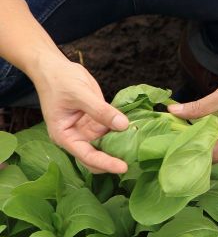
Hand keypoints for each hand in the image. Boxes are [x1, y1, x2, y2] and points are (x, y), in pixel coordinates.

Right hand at [33, 59, 129, 173]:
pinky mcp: (97, 121)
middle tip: (137, 162)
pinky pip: (112, 129)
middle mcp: (77, 137)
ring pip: (107, 144)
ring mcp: (88, 129)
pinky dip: (124, 131)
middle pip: (97, 155)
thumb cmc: (60, 81)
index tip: (123, 168)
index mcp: (65, 136)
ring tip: (142, 150)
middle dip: (114, 160)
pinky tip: (139, 132)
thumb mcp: (81, 94)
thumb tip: (123, 125)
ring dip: (122, 146)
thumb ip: (101, 111)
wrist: (55, 68)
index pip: (87, 156)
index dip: (105, 163)